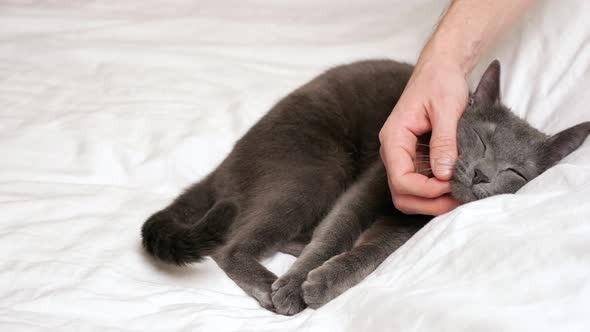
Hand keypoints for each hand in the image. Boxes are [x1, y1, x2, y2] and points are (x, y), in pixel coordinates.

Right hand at [379, 60, 466, 214]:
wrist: (440, 68)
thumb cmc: (440, 81)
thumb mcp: (447, 108)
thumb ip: (444, 141)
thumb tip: (445, 173)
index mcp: (394, 138)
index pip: (401, 179)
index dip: (427, 190)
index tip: (453, 184)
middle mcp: (393, 151)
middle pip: (401, 194)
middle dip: (429, 203)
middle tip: (459, 199)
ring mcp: (403, 156)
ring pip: (409, 194)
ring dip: (432, 202)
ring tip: (460, 196)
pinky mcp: (415, 157)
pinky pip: (420, 184)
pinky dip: (436, 193)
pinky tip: (456, 187)